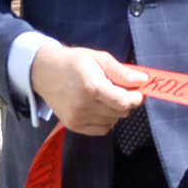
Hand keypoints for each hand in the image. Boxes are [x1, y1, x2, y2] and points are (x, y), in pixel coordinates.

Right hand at [29, 42, 145, 137]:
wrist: (44, 72)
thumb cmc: (74, 62)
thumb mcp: (99, 58)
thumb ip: (121, 72)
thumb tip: (143, 80)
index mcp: (91, 87)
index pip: (124, 102)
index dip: (136, 97)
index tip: (137, 91)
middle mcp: (83, 105)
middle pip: (120, 112)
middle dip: (126, 102)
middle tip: (119, 90)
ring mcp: (77, 118)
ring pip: (113, 121)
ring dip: (115, 111)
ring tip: (105, 97)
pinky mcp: (74, 126)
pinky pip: (102, 129)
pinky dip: (107, 120)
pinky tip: (100, 107)